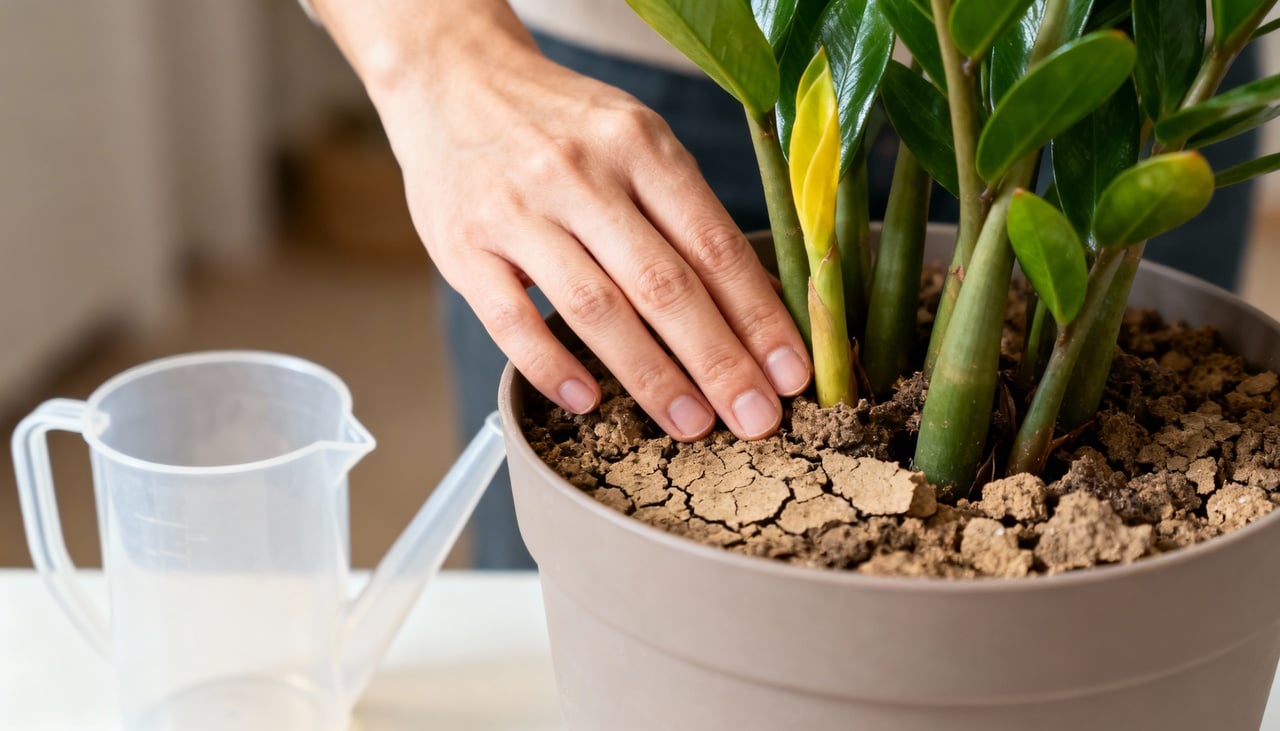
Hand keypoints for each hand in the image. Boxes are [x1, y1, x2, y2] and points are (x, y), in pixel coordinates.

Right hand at [317, 0, 810, 440]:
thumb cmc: (564, 125)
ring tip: (691, 424)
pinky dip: (552, 367)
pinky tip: (588, 403)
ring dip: (650, 376)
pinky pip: (511, 321)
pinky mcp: (461, 247)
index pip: (713, 244)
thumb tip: (755, 304)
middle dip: (719, 360)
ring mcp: (516, 211)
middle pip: (664, 284)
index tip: (792, 374)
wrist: (451, 79)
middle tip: (756, 418)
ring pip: (595, 308)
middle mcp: (581, 174)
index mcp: (640, 145)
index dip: (759, 317)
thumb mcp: (635, 138)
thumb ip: (684, 212)